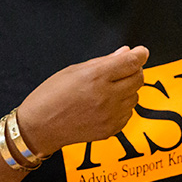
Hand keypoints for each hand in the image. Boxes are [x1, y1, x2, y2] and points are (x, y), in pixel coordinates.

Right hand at [15, 46, 148, 156]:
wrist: (40, 127)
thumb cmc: (52, 95)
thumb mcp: (74, 70)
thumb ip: (104, 61)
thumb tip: (126, 52)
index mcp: (96, 77)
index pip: (131, 62)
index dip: (140, 54)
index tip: (141, 51)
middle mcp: (106, 96)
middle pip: (138, 78)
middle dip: (134, 70)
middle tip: (123, 69)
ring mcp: (110, 115)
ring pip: (135, 96)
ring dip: (128, 89)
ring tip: (108, 89)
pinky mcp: (111, 129)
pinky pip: (128, 113)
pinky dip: (122, 106)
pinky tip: (106, 104)